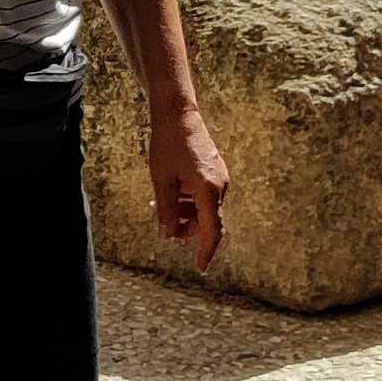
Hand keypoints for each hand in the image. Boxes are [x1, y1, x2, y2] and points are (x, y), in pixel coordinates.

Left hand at [144, 113, 226, 272]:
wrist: (178, 114)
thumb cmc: (168, 145)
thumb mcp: (162, 180)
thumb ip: (166, 210)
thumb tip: (167, 234)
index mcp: (208, 190)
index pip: (213, 230)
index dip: (207, 251)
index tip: (200, 267)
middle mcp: (219, 185)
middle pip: (208, 221)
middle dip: (187, 228)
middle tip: (164, 225)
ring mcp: (219, 177)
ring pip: (205, 208)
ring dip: (186, 213)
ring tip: (163, 205)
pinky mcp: (214, 170)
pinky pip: (204, 195)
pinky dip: (190, 200)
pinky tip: (173, 192)